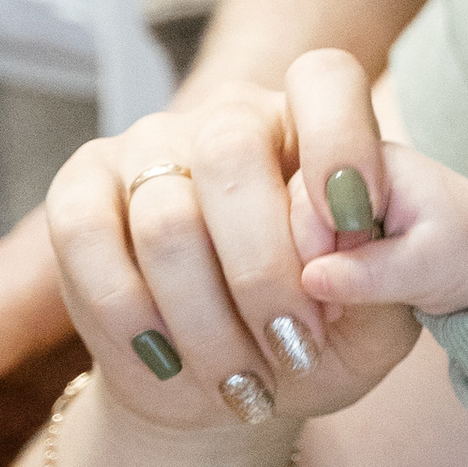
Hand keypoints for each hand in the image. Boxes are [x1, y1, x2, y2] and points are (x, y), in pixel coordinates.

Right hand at [42, 52, 423, 448]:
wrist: (230, 386)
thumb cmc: (316, 338)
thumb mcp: (377, 323)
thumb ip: (387, 279)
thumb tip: (331, 265)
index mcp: (311, 125)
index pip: (325, 80)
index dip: (341, 142)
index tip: (355, 223)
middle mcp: (227, 119)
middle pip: (234, 154)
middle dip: (268, 272)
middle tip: (296, 350)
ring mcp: (147, 149)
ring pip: (167, 218)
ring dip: (208, 321)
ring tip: (243, 382)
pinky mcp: (80, 194)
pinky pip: (87, 240)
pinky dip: (132, 317)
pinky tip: (170, 363)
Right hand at [295, 140, 467, 321]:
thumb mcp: (428, 266)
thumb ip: (373, 273)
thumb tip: (311, 281)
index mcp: (371, 160)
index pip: (310, 201)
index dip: (309, 255)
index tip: (329, 307)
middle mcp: (342, 167)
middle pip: (286, 213)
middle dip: (300, 268)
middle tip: (329, 316)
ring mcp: (331, 192)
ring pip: (283, 232)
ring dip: (299, 276)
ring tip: (331, 314)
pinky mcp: (328, 218)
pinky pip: (295, 245)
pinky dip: (305, 276)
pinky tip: (326, 304)